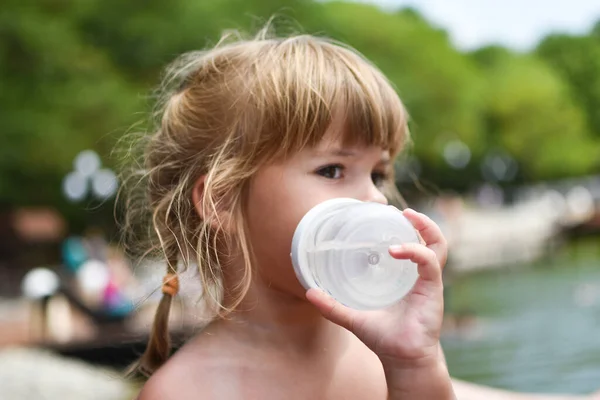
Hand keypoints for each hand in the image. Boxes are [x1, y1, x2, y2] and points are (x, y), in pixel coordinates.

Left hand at [306, 208, 446, 365]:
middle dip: (421, 222)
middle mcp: (419, 276)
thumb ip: (332, 306)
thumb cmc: (384, 338)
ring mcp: (428, 282)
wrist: (402, 360)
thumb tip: (308, 292)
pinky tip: (396, 250)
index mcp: (406, 277)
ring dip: (426, 228)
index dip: (406, 228)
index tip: (388, 214)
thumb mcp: (353, 317)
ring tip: (408, 216)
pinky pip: (430, 263)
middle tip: (402, 211)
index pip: (414, 244)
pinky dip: (415, 251)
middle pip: (431, 240)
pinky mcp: (432, 290)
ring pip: (438, 246)